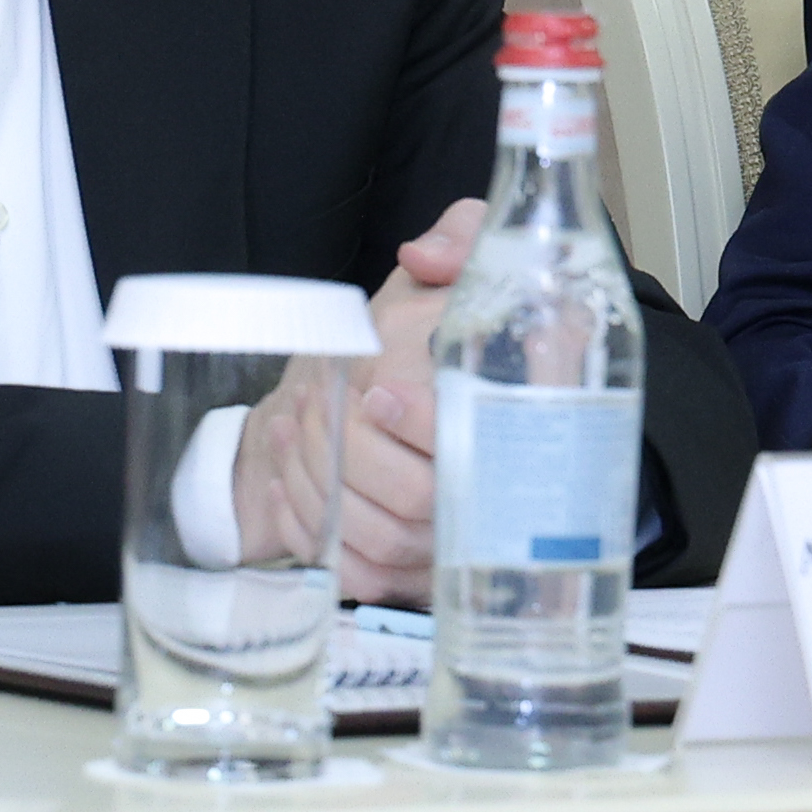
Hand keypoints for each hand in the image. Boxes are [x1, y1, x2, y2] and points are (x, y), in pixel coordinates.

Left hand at [233, 198, 484, 604]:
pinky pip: (364, 574)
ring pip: (383, 539)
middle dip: (348, 452)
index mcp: (523, 410)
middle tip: (314, 401)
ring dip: (321, 484)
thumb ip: (462, 237)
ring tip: (292, 428)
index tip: (375, 391)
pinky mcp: (422, 569)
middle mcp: (500, 486)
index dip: (421, 421)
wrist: (463, 384)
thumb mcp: (478, 253)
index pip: (480, 440)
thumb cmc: (461, 315)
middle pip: (418, 499)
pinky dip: (316, 534)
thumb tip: (423, 257)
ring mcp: (461, 535)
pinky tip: (288, 482)